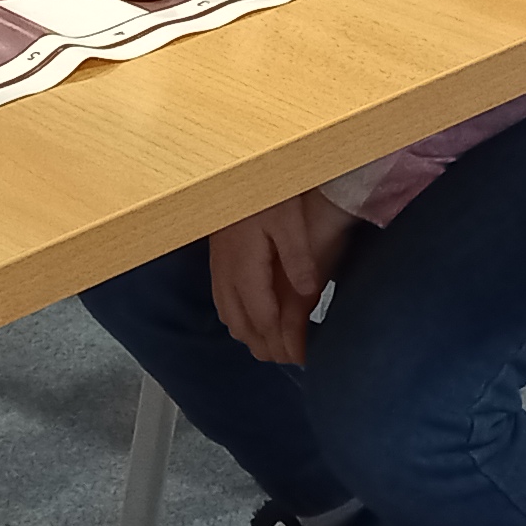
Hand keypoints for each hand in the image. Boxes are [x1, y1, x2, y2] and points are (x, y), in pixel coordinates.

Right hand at [204, 192, 364, 364]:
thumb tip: (309, 292)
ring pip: (228, 315)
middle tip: (288, 358)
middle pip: (241, 323)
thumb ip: (297, 258)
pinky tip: (250, 316)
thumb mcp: (287, 220)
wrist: (230, 166)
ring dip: (249, 334)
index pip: (262, 317)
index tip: (299, 358)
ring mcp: (218, 266)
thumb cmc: (264, 189)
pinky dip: (237, 317)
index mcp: (244, 267)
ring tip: (271, 345)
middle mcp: (226, 272)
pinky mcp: (217, 258)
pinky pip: (222, 300)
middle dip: (263, 345)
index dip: (280, 342)